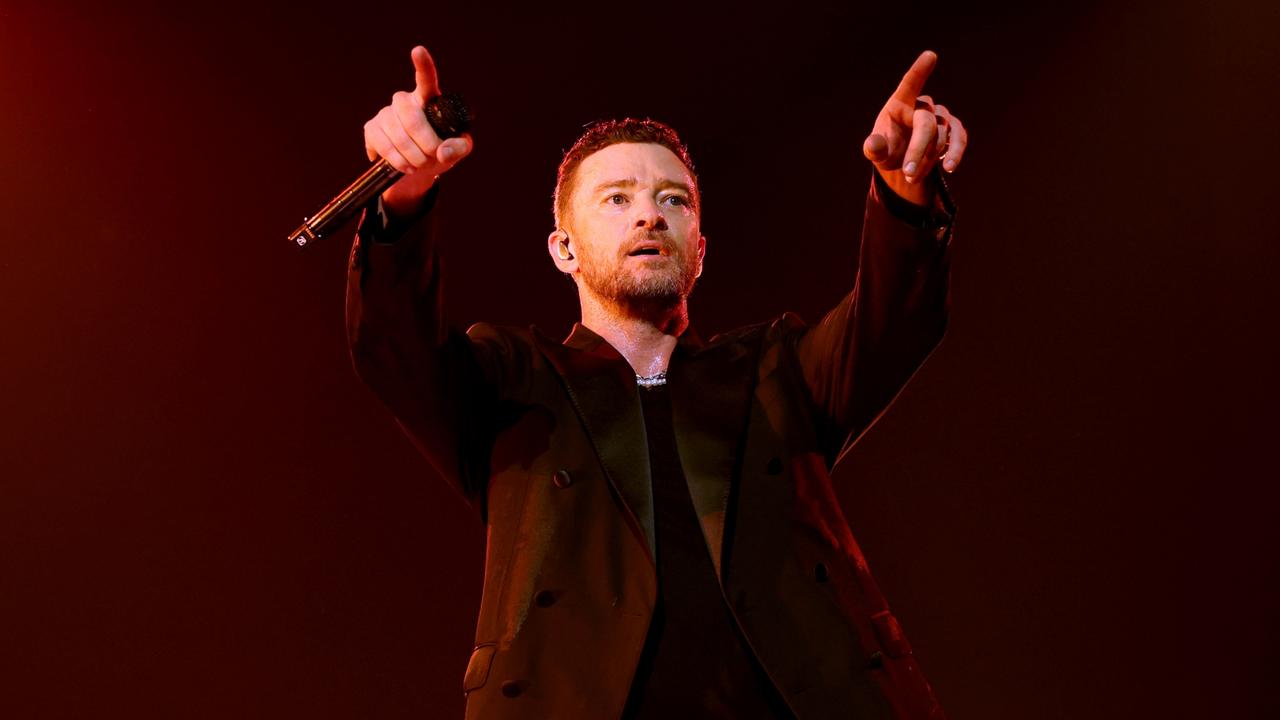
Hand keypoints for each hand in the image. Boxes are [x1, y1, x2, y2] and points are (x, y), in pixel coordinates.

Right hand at [363, 45, 473, 217]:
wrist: (417, 167)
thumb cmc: (440, 150)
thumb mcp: (458, 149)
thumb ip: (459, 147)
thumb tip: (442, 151)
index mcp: (427, 98)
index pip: (425, 78)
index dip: (422, 65)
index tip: (418, 51)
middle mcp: (404, 100)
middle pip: (412, 119)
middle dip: (427, 144)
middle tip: (433, 157)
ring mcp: (385, 113)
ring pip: (399, 136)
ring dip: (414, 157)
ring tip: (421, 163)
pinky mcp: (372, 128)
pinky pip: (384, 146)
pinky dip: (398, 161)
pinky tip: (406, 165)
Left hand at [862, 51, 967, 205]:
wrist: (904, 163)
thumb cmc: (888, 150)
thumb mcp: (876, 152)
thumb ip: (874, 148)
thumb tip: (873, 145)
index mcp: (900, 103)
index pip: (910, 84)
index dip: (920, 71)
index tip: (931, 55)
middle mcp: (922, 106)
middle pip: (926, 125)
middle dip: (917, 150)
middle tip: (907, 173)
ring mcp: (941, 116)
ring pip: (941, 137)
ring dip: (927, 160)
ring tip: (912, 177)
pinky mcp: (954, 129)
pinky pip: (959, 139)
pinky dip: (955, 154)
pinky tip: (950, 167)